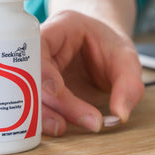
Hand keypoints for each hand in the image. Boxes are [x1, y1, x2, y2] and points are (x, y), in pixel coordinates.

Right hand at [38, 10, 144, 136]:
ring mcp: (38, 65)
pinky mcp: (38, 85)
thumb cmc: (112, 47)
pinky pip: (33, 102)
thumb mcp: (127, 59)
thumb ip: (128, 84)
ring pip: (27, 90)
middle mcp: (45, 44)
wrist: (104, 50)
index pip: (42, 43)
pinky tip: (57, 126)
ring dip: (41, 113)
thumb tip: (120, 114)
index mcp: (64, 26)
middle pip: (32, 71)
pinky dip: (41, 117)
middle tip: (64, 123)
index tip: (57, 91)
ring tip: (62, 127)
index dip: (43, 68)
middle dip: (46, 100)